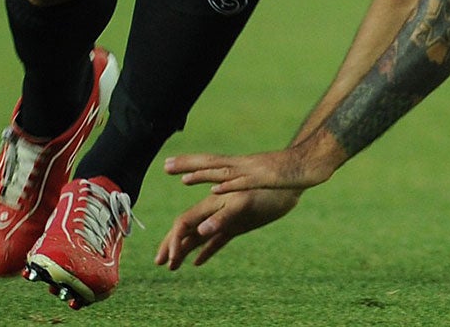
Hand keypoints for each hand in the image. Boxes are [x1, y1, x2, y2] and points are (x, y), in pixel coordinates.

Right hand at [152, 187, 299, 270]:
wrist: (290, 182)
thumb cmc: (268, 190)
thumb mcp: (245, 205)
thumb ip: (223, 218)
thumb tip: (201, 231)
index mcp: (213, 202)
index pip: (185, 222)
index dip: (174, 240)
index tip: (168, 260)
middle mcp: (216, 208)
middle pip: (186, 228)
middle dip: (171, 244)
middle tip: (159, 263)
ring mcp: (227, 216)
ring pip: (199, 234)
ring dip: (185, 249)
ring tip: (173, 267)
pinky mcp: (239, 222)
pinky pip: (217, 239)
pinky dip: (206, 250)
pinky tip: (198, 262)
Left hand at [164, 142, 338, 196]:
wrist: (313, 160)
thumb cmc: (290, 170)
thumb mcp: (263, 175)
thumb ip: (245, 179)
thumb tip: (227, 186)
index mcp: (242, 165)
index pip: (211, 161)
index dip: (190, 162)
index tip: (168, 164)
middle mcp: (244, 165)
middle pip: (212, 163)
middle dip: (188, 165)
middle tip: (165, 166)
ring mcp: (255, 171)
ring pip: (226, 172)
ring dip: (205, 175)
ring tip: (184, 179)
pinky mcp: (267, 178)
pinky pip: (246, 183)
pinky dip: (231, 186)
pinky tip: (217, 190)